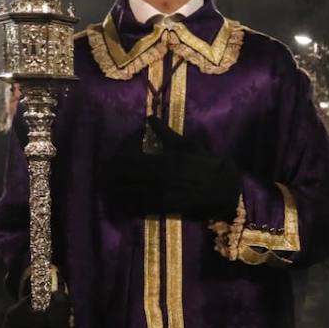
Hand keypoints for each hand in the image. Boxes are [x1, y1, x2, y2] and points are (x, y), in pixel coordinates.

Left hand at [107, 118, 240, 219]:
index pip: (128, 157)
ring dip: (113, 190)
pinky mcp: (163, 209)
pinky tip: (120, 201)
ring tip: (107, 186)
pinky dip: (126, 204)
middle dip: (110, 173)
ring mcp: (158, 196)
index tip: (117, 151)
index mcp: (161, 161)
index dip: (118, 155)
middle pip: (121, 177)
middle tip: (105, 170)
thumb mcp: (186, 144)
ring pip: (126, 193)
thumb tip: (149, 119)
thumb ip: (165, 133)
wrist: (222, 189)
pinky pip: (137, 207)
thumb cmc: (206, 164)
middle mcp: (156, 179)